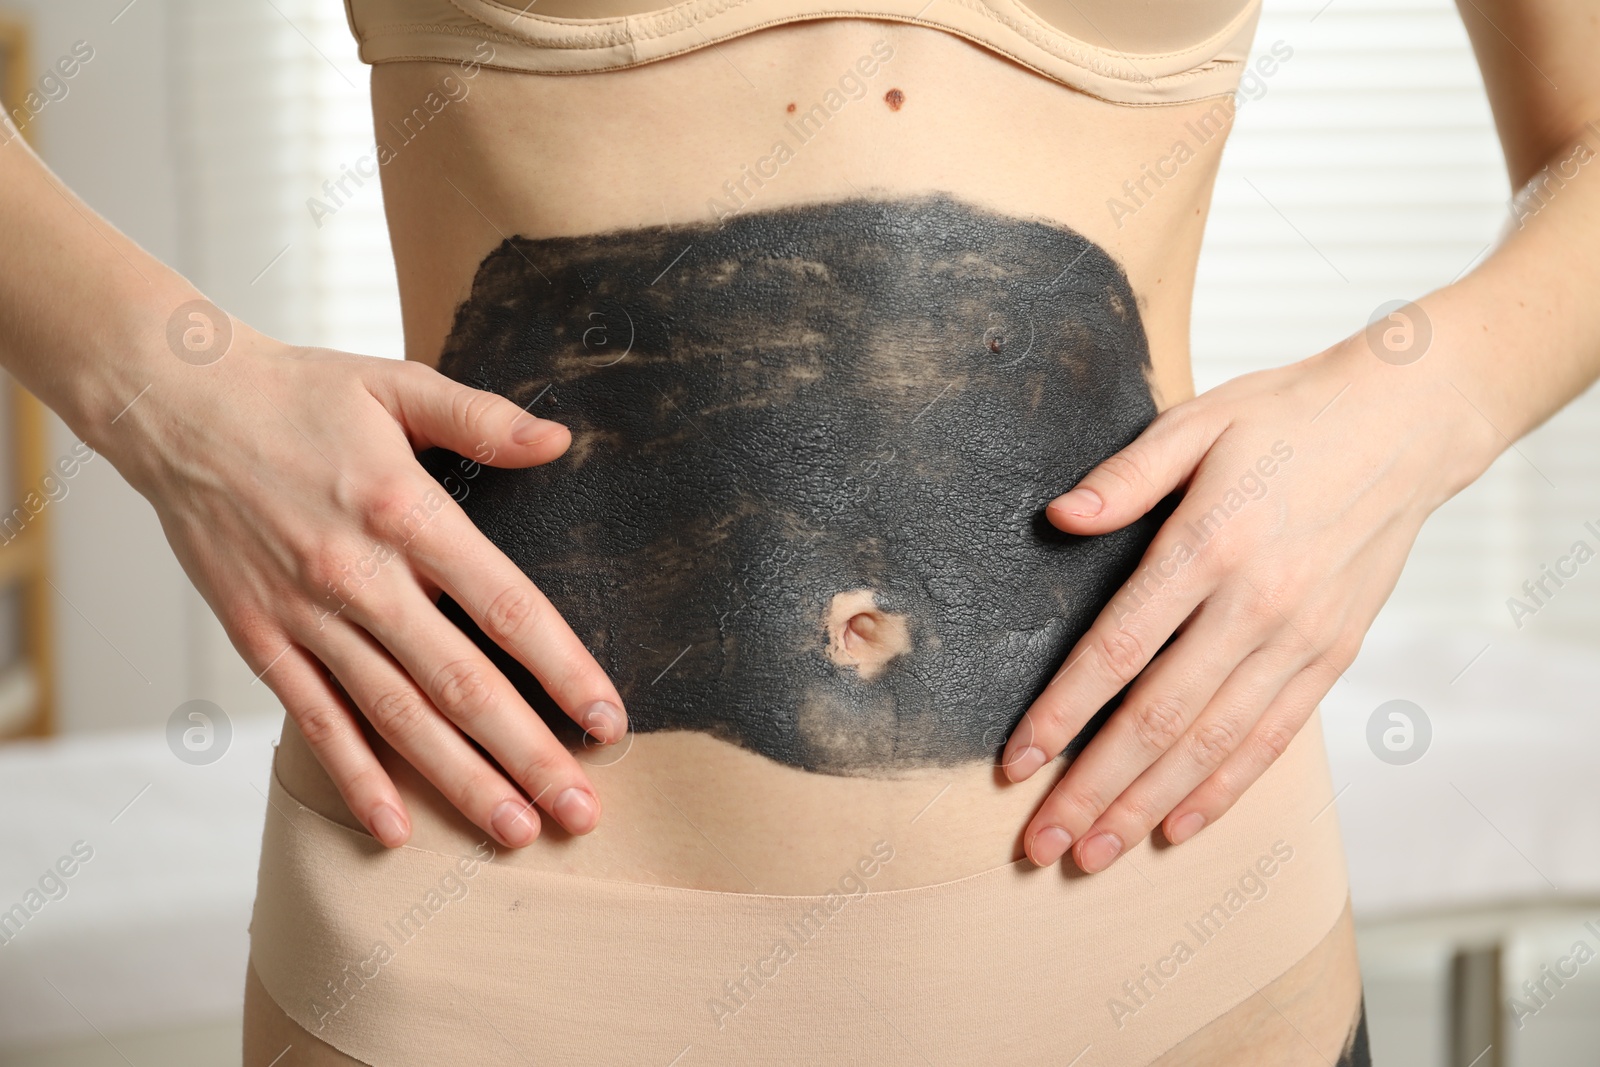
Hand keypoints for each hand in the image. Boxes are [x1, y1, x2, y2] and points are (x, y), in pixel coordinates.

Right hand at [116, 326, 627, 848]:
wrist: (176, 406)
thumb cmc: (299, 394)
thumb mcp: (397, 383)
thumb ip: (481, 418)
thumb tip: (559, 441)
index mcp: (406, 510)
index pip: (505, 606)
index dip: (563, 668)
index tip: (607, 720)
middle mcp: (359, 574)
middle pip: (459, 682)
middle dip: (526, 753)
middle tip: (579, 810)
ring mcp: (305, 616)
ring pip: (394, 717)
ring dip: (458, 780)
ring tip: (514, 831)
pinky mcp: (260, 640)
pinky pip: (315, 721)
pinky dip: (354, 778)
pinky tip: (395, 829)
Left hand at [1000, 331, 1496, 872]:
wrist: (1406, 425)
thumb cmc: (1288, 418)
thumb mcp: (1198, 421)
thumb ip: (1126, 476)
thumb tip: (1060, 517)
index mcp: (1209, 545)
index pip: (1117, 652)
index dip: (1062, 715)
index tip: (1016, 764)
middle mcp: (1256, 605)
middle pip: (1158, 719)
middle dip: (1093, 789)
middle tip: (1041, 843)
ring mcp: (1300, 639)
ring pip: (1213, 746)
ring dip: (1148, 807)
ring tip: (1094, 856)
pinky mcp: (1332, 656)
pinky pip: (1272, 741)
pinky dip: (1224, 791)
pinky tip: (1177, 828)